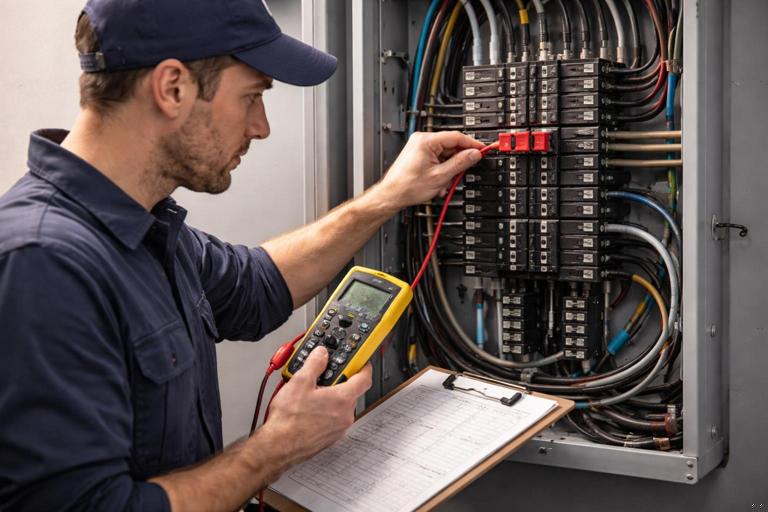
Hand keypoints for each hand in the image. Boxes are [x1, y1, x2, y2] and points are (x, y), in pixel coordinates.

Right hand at [260, 346, 371, 465]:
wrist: (278, 447)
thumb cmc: (289, 420)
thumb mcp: (300, 381)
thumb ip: (314, 363)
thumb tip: (321, 354)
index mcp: (343, 399)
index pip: (365, 377)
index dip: (362, 365)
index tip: (358, 359)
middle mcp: (346, 415)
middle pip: (351, 391)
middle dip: (338, 381)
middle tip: (323, 375)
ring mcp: (339, 428)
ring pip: (340, 406)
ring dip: (330, 397)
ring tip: (309, 393)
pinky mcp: (329, 438)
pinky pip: (332, 418)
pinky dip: (325, 411)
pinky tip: (307, 409)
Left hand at [373, 131, 483, 210]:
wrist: (392, 195)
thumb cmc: (408, 186)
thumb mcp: (440, 176)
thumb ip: (460, 163)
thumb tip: (474, 154)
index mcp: (426, 140)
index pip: (456, 136)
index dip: (472, 144)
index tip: (483, 149)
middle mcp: (422, 140)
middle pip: (451, 146)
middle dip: (458, 162)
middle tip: (463, 172)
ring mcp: (419, 147)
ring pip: (445, 154)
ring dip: (450, 169)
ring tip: (445, 183)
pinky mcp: (418, 154)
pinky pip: (437, 158)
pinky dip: (442, 170)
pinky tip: (440, 182)